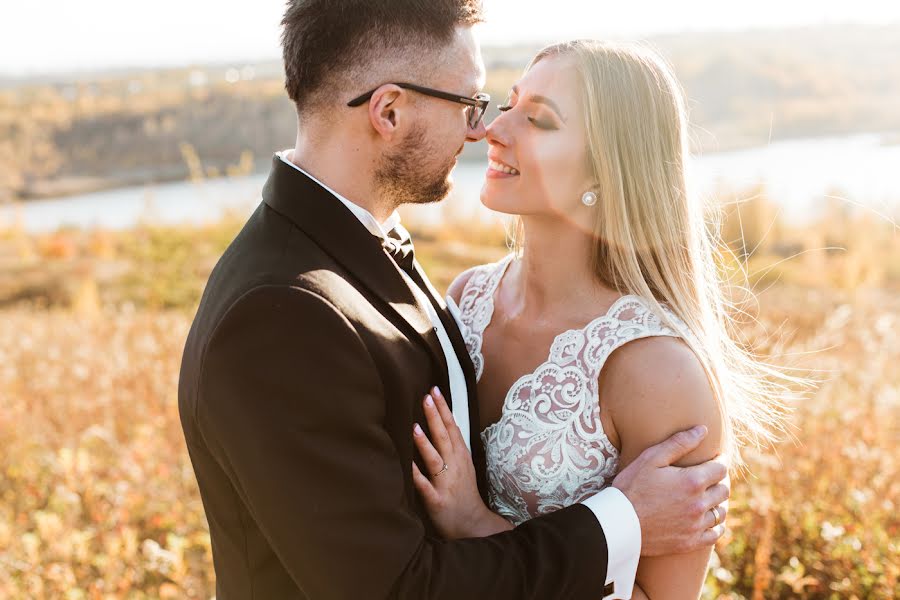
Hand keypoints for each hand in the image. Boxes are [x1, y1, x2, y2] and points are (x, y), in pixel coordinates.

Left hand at [411, 387, 512, 538]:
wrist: (472, 523)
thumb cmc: (464, 492)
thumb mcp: (463, 464)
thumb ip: (452, 445)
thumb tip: (440, 422)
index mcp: (460, 456)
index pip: (452, 427)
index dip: (444, 408)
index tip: (435, 390)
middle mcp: (454, 466)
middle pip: (444, 437)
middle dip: (436, 416)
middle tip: (426, 397)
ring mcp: (446, 483)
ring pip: (435, 459)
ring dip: (425, 443)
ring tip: (415, 427)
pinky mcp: (437, 500)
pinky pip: (425, 486)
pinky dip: (417, 476)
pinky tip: (407, 466)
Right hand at [612, 425, 729, 555]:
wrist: (619, 523)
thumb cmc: (631, 486)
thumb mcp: (651, 458)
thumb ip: (679, 443)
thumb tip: (703, 430)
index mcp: (692, 481)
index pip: (721, 468)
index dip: (719, 460)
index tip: (715, 458)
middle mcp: (699, 504)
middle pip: (724, 490)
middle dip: (719, 480)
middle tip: (710, 476)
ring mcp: (696, 525)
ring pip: (721, 511)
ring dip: (718, 502)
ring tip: (708, 496)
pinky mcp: (690, 542)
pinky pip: (715, 533)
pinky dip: (715, 525)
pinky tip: (707, 518)